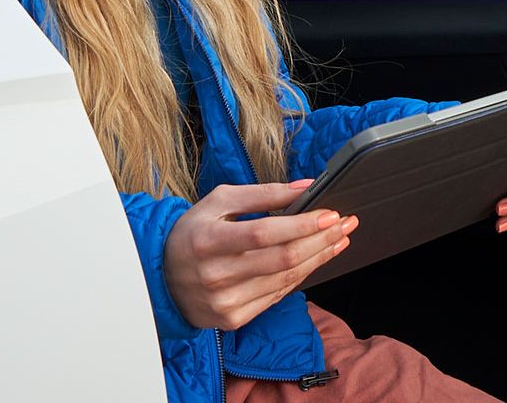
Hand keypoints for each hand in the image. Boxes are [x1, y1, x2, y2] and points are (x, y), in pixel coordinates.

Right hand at [162, 180, 356, 329]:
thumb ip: (261, 194)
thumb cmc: (193, 233)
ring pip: (286, 280)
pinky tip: (316, 259)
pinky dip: (301, 277)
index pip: (264, 233)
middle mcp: (215, 275)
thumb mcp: (218, 202)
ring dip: (319, 258)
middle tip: (346, 223)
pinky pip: (277, 296)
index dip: (301, 224)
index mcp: (207, 241)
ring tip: (339, 239)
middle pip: (282, 259)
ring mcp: (224, 302)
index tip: (331, 213)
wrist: (160, 278)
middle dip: (321, 239)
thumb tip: (305, 188)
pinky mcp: (232, 319)